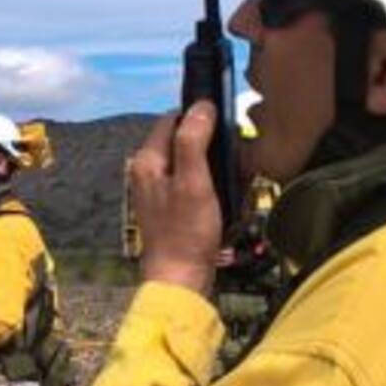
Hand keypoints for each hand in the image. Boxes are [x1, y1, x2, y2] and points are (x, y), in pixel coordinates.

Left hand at [133, 103, 220, 296]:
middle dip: (214, 147)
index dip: (200, 117)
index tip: (227, 126)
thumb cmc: (186, 232)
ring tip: (236, 183)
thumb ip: (193, 141)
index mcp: (148, 160)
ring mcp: (160, 190)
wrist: (180, 279)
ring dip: (218, 168)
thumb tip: (201, 106)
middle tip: (238, 161)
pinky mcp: (173, 206)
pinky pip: (197, 184)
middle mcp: (149, 171)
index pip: (173, 119)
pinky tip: (229, 200)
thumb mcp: (194, 182)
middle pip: (185, 140)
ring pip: (195, 162)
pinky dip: (214, 187)